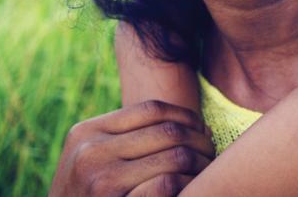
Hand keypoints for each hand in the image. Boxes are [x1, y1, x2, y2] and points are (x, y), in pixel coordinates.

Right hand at [50, 100, 214, 195]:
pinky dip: (190, 184)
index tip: (201, 129)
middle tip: (211, 151)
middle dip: (200, 140)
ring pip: (176, 155)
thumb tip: (190, 123)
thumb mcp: (89, 161)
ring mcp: (101, 179)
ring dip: (201, 162)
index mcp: (86, 132)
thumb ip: (122, 139)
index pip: (152, 108)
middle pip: (168, 131)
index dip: (185, 116)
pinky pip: (169, 183)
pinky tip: (194, 189)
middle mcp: (91, 151)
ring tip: (208, 170)